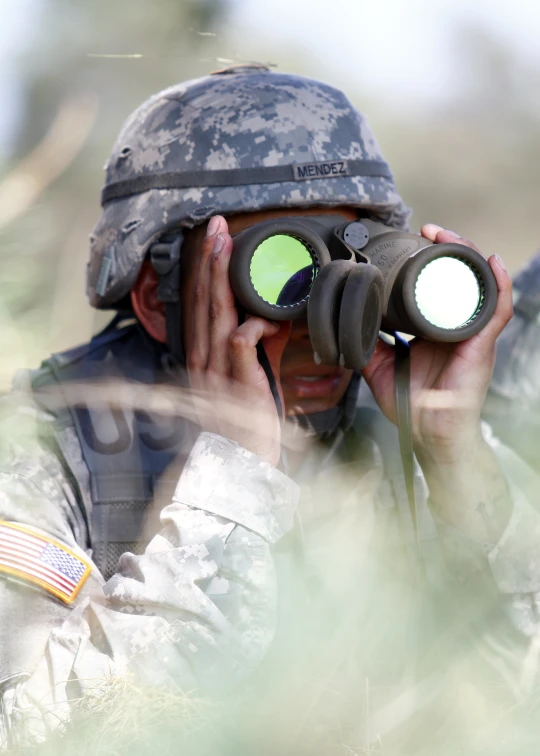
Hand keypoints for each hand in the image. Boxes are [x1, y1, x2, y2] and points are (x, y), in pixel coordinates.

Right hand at [183, 216, 290, 465]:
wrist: (238, 462)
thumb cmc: (244, 422)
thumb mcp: (249, 376)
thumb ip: (257, 346)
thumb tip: (271, 319)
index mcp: (206, 355)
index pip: (204, 304)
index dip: (207, 271)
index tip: (214, 240)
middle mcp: (204, 358)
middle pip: (205, 300)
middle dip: (210, 260)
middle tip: (216, 225)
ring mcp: (216, 370)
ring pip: (216, 314)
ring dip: (219, 277)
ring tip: (223, 245)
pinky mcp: (235, 383)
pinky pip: (240, 344)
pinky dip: (252, 327)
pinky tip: (266, 319)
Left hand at [362, 225, 512, 462]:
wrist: (428, 432)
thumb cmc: (411, 403)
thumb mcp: (379, 366)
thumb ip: (367, 344)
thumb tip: (348, 322)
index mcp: (434, 326)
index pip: (436, 283)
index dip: (428, 259)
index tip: (411, 239)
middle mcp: (455, 324)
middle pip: (458, 275)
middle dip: (447, 247)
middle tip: (428, 229)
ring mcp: (470, 332)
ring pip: (478, 283)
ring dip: (467, 255)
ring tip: (447, 237)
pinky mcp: (481, 344)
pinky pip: (497, 309)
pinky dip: (498, 284)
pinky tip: (490, 263)